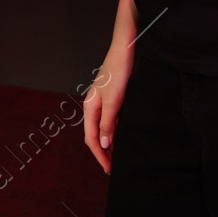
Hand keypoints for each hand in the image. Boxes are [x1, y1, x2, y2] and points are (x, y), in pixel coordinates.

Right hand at [82, 43, 131, 173]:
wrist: (127, 49)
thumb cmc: (118, 71)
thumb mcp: (113, 100)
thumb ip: (107, 123)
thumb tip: (102, 144)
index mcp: (90, 106)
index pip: (91, 137)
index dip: (99, 155)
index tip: (107, 168)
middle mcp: (95, 105)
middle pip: (95, 134)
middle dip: (103, 152)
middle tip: (113, 167)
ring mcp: (105, 101)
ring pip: (104, 128)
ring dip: (110, 143)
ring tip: (118, 157)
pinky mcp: (115, 97)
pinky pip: (113, 120)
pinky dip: (116, 132)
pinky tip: (123, 138)